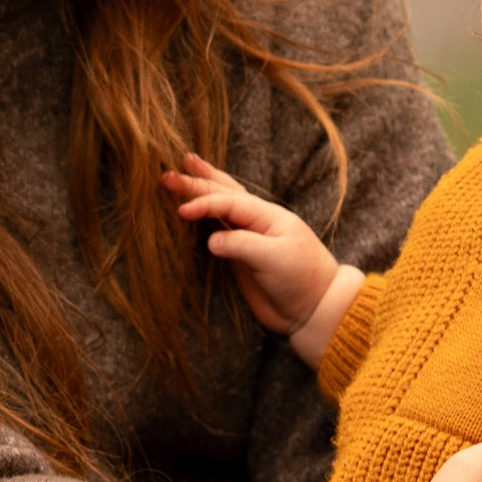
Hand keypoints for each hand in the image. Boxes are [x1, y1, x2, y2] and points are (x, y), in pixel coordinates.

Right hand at [163, 156, 341, 339]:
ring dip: (201, 190)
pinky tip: (194, 209)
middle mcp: (257, 221)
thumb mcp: (274, 259)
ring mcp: (249, 237)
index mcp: (268, 216)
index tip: (182, 210)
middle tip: (168, 173)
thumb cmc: (301, 281)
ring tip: (182, 173)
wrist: (314, 308)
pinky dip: (205, 216)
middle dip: (196, 182)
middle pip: (223, 193)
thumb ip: (242, 245)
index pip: (230, 202)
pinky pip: (219, 229)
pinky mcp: (242, 256)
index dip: (204, 202)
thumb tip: (211, 240)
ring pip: (221, 206)